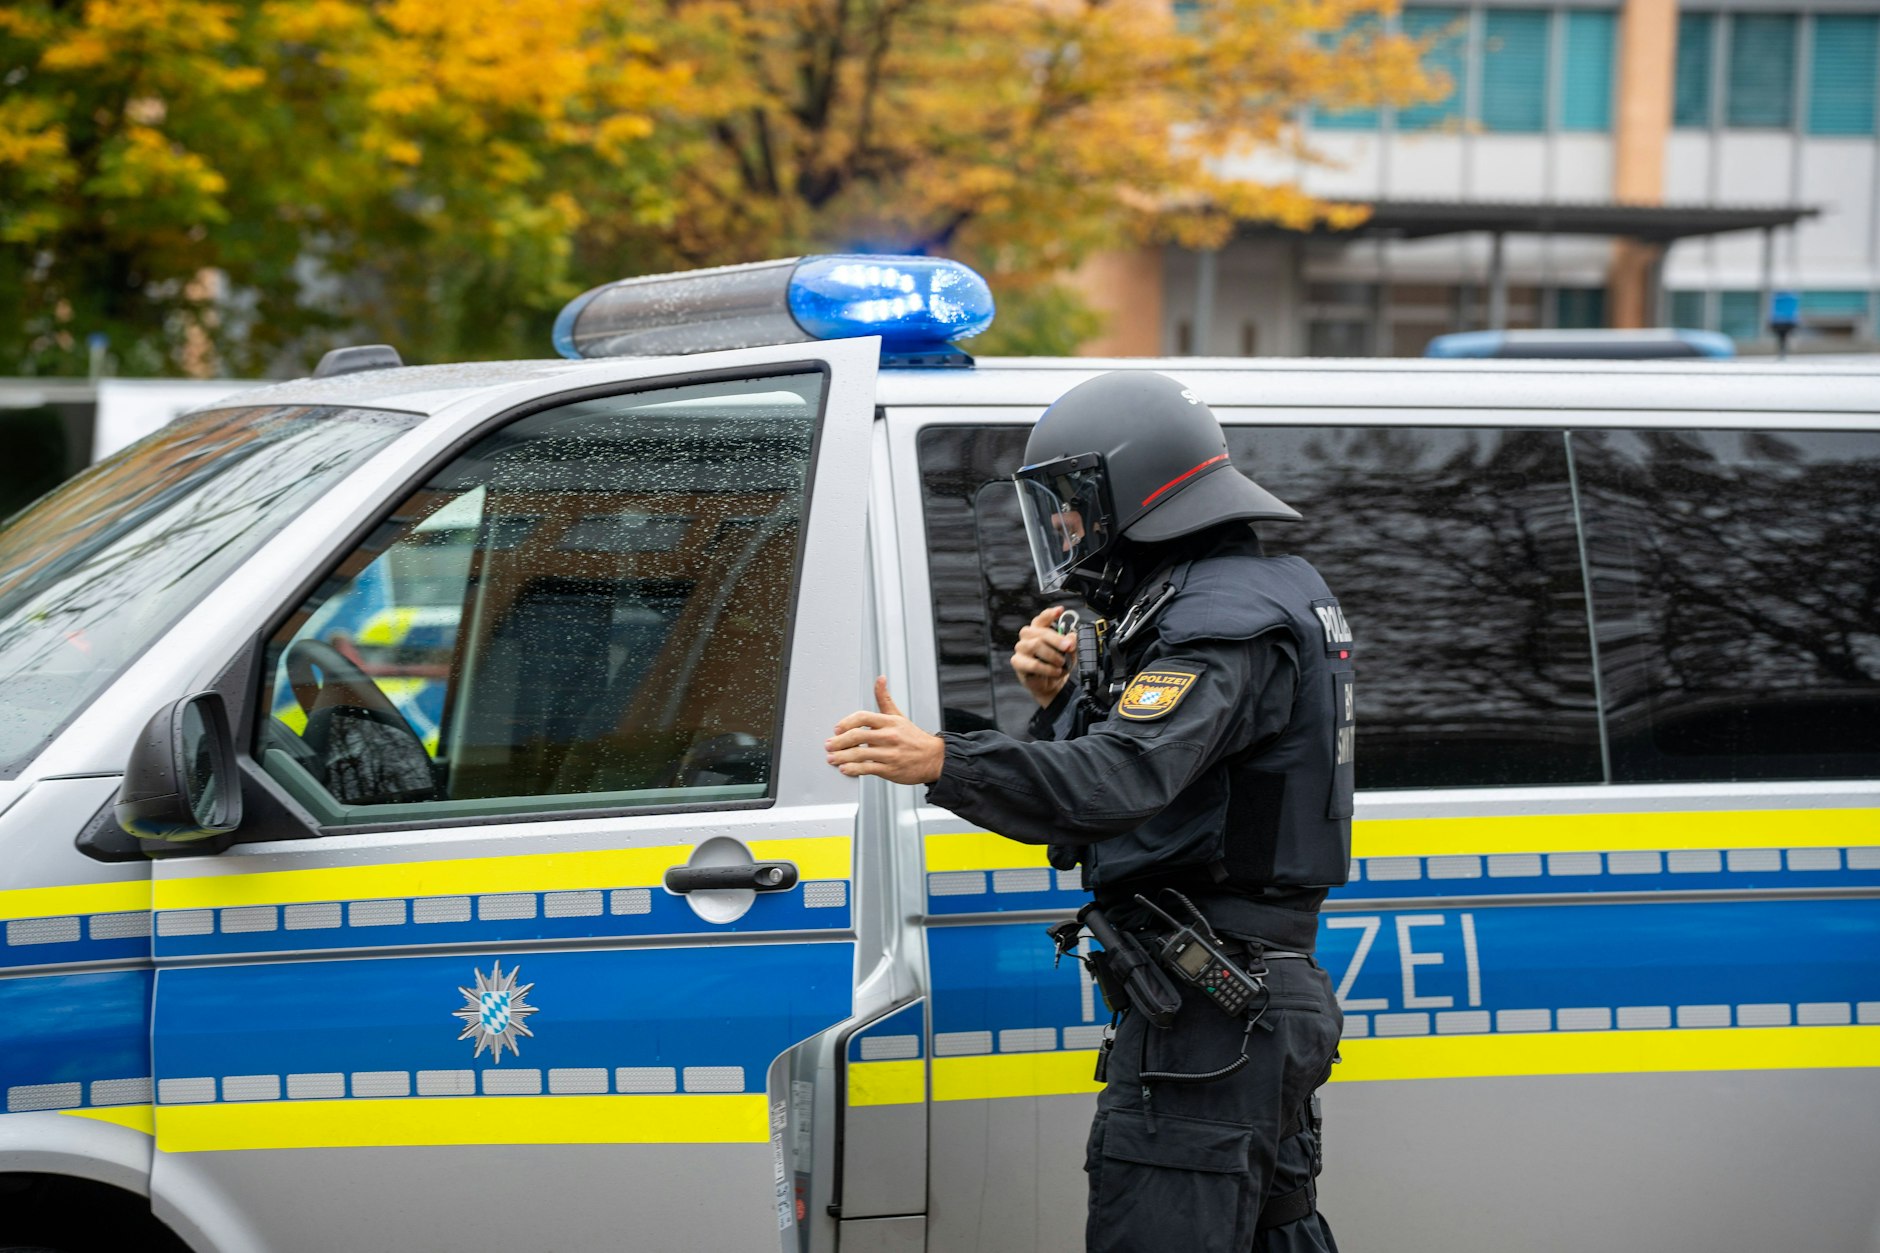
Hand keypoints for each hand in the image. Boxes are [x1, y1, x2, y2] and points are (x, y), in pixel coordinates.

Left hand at [826, 677, 944, 783]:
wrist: (934, 759)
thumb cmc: (914, 738)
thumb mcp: (899, 716)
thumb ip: (884, 698)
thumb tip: (880, 679)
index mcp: (889, 722)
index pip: (863, 717)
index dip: (846, 722)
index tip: (837, 729)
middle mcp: (889, 736)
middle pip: (857, 736)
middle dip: (839, 741)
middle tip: (829, 745)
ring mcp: (889, 754)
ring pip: (860, 754)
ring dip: (842, 757)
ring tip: (832, 758)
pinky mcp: (890, 769)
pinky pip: (867, 769)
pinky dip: (853, 770)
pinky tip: (845, 769)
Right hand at [1011, 605, 1075, 706]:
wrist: (1051, 684)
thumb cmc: (1057, 665)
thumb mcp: (1069, 652)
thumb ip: (1071, 643)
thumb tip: (1071, 637)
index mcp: (1039, 629)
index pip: (1042, 618)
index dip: (1050, 614)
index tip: (1060, 610)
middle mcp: (1028, 636)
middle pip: (1040, 632)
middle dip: (1057, 640)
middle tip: (1068, 647)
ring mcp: (1021, 648)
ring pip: (1036, 645)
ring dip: (1052, 655)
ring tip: (1061, 663)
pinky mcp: (1017, 662)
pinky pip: (1033, 664)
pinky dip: (1047, 668)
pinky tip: (1054, 671)